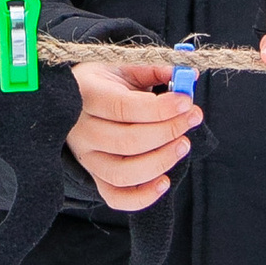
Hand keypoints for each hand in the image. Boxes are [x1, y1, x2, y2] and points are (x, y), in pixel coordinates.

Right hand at [67, 53, 201, 212]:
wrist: (73, 100)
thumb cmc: (102, 82)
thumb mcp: (122, 67)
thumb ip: (154, 70)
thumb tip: (188, 75)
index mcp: (86, 95)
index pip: (123, 108)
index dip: (159, 109)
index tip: (186, 102)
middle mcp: (82, 130)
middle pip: (127, 141)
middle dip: (168, 131)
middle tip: (192, 118)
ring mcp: (87, 157)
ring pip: (123, 172)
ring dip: (161, 161)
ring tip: (183, 144)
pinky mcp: (94, 176)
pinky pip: (115, 197)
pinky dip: (142, 197)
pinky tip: (164, 182)